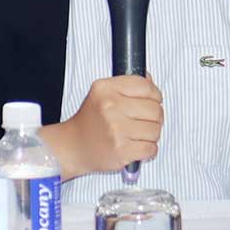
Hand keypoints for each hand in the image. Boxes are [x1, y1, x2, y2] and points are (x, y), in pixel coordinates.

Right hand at [42, 75, 163, 177]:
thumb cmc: (91, 121)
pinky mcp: (122, 149)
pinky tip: (135, 145)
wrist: (73, 145)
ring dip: (151, 135)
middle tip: (141, 121)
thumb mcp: (102, 94)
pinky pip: (152, 148)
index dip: (154, 95)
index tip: (150, 101)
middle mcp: (110, 106)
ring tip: (136, 134)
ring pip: (155, 130)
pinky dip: (148, 149)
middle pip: (155, 110)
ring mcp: (116, 129)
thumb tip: (150, 79)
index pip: (146, 86)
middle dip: (153, 118)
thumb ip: (127, 85)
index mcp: (105, 89)